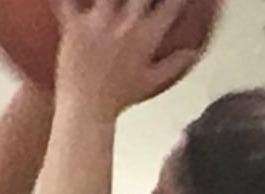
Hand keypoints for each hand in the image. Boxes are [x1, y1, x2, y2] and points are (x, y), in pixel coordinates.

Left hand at [53, 0, 203, 118]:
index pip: (171, 3)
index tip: (173, 0)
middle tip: (142, 0)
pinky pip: (70, 3)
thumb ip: (175, 63)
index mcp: (147, 34)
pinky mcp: (75, 27)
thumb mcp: (151, 82)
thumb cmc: (118, 98)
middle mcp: (126, 23)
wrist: (85, 111)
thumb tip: (195, 51)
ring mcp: (99, 22)